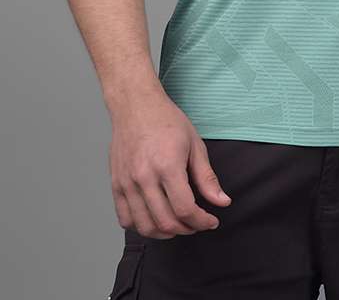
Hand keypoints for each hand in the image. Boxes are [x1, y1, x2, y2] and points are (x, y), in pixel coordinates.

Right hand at [108, 86, 232, 237]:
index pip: (185, 209)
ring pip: (144, 226)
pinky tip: (154, 219)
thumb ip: (207, 177)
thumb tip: (222, 202)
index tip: (211, 220)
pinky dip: (141, 226)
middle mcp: (144, 177)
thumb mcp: (194, 144)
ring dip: (165, 233)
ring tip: (178, 224)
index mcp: (167, 165)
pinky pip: (126, 218)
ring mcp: (127, 182)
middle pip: (166, 222)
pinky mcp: (116, 184)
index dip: (202, 221)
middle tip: (197, 223)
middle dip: (187, 229)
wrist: (135, 105)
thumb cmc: (166, 120)